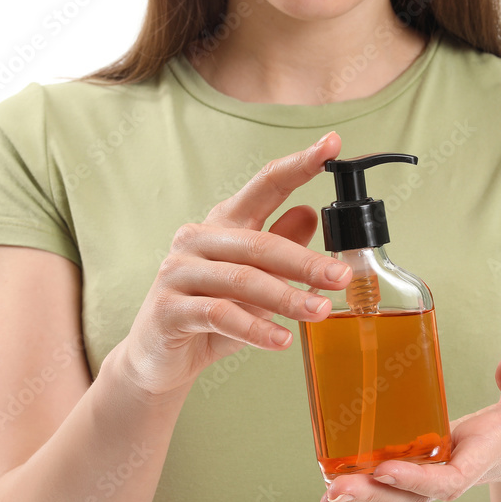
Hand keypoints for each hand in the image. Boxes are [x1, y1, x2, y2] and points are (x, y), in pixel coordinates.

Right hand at [118, 132, 351, 399]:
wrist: (158, 357)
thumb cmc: (211, 315)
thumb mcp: (254, 281)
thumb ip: (279, 250)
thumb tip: (311, 214)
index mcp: (223, 223)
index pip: (265, 185)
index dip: (299, 164)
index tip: (332, 145)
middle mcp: (197, 239)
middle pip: (260, 243)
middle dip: (305, 261)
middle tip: (341, 276)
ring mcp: (178, 272)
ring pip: (242, 279)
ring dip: (286, 298)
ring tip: (320, 311)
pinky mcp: (168, 309)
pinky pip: (220, 314)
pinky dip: (255, 328)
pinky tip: (282, 340)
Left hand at [319, 356, 500, 501]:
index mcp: (490, 453)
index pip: (452, 476)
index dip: (419, 476)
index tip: (386, 468)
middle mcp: (462, 468)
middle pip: (417, 494)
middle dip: (377, 493)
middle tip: (336, 489)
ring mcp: (443, 469)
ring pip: (401, 492)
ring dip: (364, 495)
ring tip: (328, 496)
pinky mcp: (429, 461)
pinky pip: (395, 479)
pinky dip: (365, 486)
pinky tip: (332, 490)